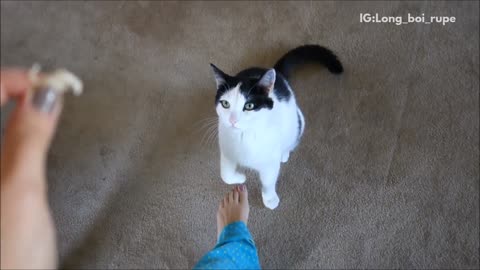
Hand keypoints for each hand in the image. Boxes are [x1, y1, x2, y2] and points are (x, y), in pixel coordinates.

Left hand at [1, 68, 61, 268]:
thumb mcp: (21, 189)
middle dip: (14, 86)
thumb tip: (44, 96)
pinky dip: (14, 126)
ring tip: (39, 96)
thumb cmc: (7, 256)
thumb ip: (29, 137)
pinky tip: (29, 128)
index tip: (48, 83)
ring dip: (14, 104)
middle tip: (46, 83)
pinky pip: (1, 144)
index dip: (15, 80)